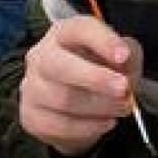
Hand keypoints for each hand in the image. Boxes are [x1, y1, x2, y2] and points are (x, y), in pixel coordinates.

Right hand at [19, 15, 144, 156]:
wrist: (76, 104)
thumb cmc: (99, 70)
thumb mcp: (121, 55)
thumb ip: (127, 58)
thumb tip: (125, 70)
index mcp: (64, 33)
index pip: (80, 30)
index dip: (103, 42)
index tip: (124, 56)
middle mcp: (41, 57)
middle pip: (62, 67)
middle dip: (96, 79)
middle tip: (123, 90)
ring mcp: (31, 88)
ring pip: (63, 100)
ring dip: (99, 107)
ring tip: (122, 108)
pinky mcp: (29, 116)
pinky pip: (58, 125)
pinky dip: (87, 127)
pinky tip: (105, 123)